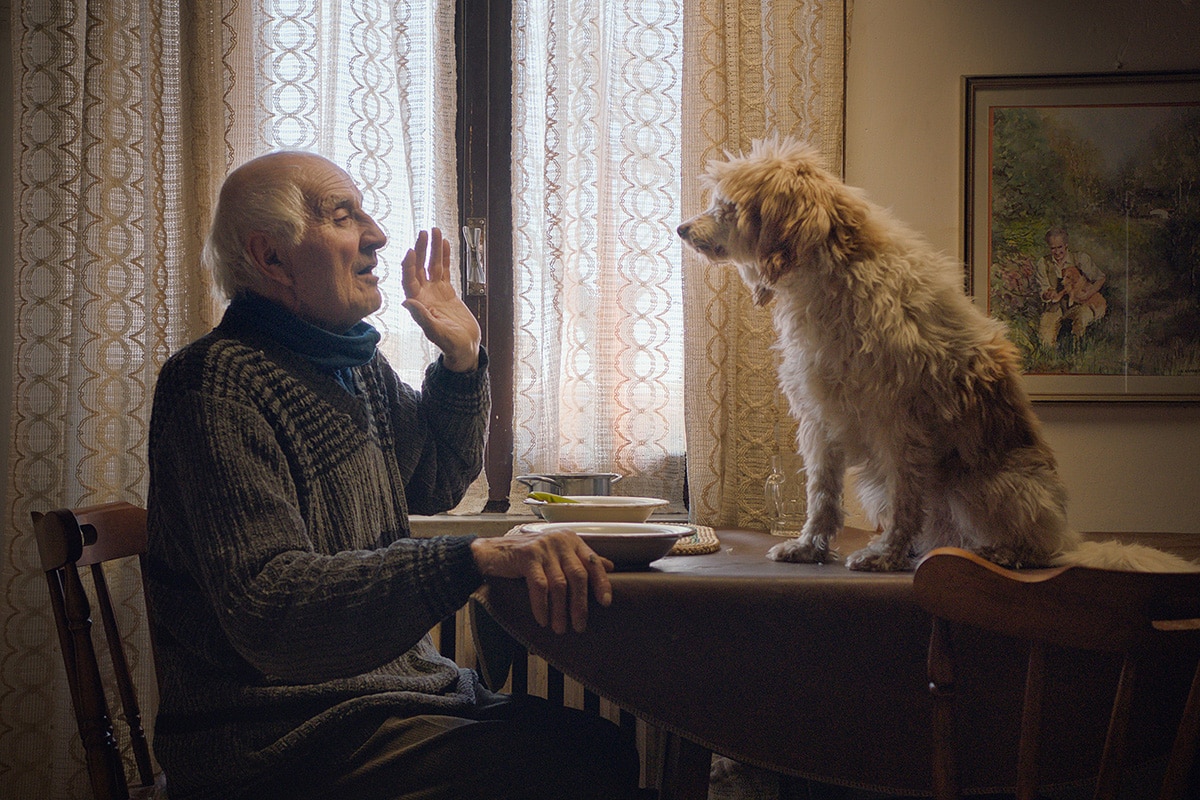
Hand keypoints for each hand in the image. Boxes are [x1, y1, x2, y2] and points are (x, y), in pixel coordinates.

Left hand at [401, 228, 481, 371]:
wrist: (464, 347)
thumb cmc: (450, 344)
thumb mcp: (436, 332)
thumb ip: (423, 317)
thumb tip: (408, 302)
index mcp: (418, 304)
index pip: (409, 280)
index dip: (409, 265)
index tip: (411, 250)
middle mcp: (424, 295)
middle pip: (419, 267)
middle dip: (421, 249)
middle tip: (423, 232)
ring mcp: (435, 292)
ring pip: (432, 265)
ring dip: (433, 248)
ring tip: (435, 230)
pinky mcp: (447, 291)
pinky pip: (445, 270)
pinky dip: (445, 257)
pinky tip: (445, 243)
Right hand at [471, 532, 613, 633]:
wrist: (491, 553)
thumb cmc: (527, 557)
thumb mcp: (557, 555)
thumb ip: (581, 559)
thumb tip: (610, 566)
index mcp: (571, 540)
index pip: (593, 562)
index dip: (601, 583)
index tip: (605, 603)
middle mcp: (560, 541)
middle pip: (578, 576)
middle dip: (580, 605)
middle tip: (579, 626)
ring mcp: (544, 547)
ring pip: (559, 584)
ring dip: (560, 611)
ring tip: (560, 629)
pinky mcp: (527, 556)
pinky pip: (540, 586)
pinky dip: (542, 606)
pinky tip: (543, 620)